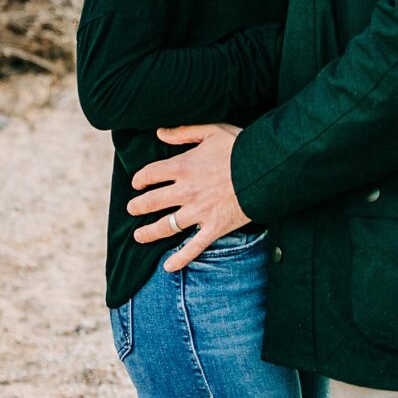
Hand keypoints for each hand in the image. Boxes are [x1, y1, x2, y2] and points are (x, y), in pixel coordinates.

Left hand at [126, 123, 249, 271]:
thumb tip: (160, 132)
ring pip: (166, 226)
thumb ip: (184, 132)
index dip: (140, 179)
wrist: (265, 169)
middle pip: (153, 202)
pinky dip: (180, 258)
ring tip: (138, 235)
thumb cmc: (240, 146)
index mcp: (183, 166)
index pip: (151, 174)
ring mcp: (198, 212)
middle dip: (138, 206)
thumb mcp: (211, 130)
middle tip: (132, 208)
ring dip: (149, 232)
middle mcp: (185, 191)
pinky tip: (168, 267)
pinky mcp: (213, 228)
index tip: (137, 183)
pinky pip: (192, 247)